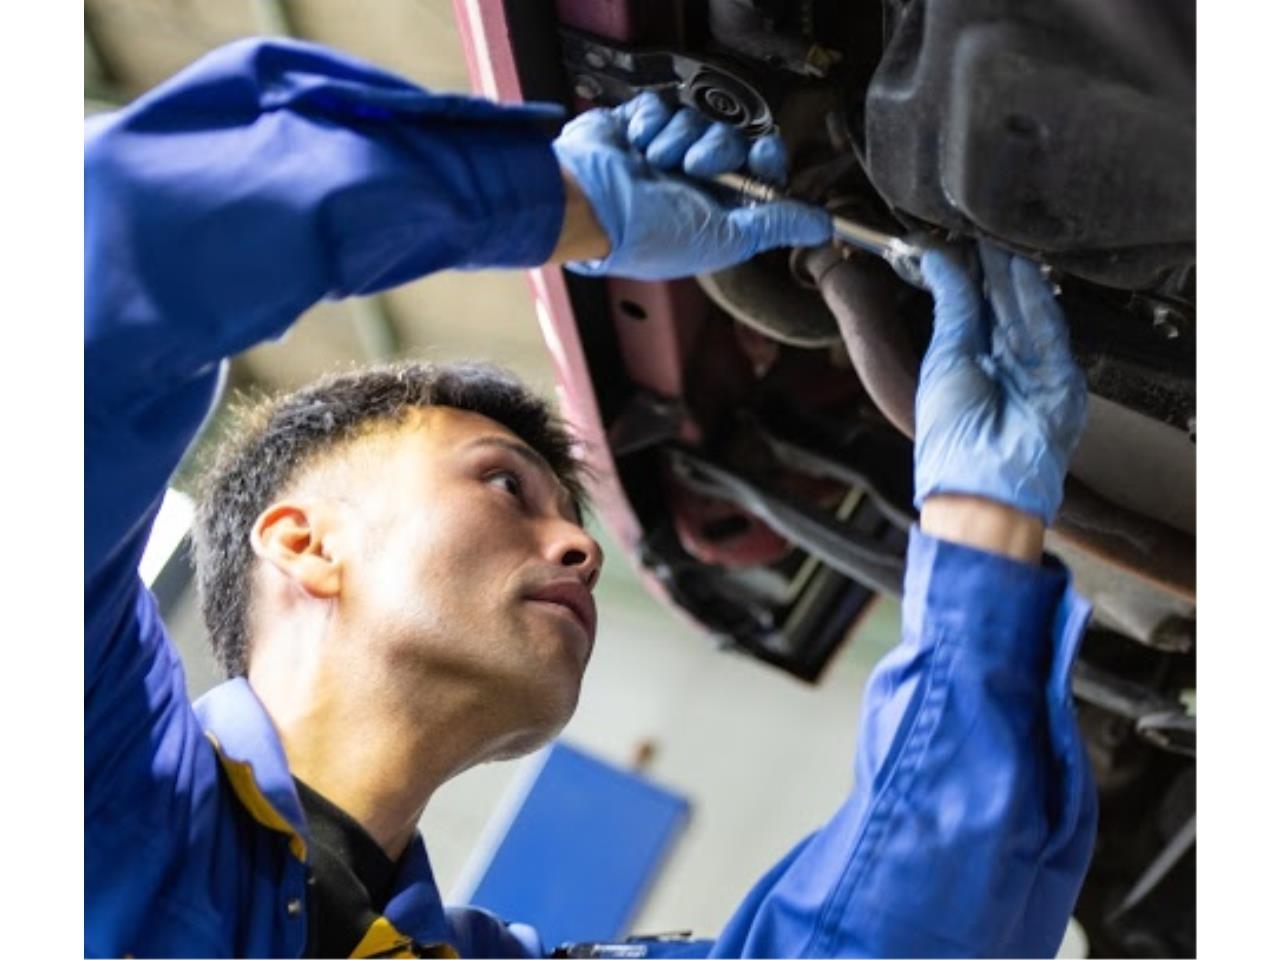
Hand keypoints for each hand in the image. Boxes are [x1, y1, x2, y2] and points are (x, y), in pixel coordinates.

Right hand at [550, 91, 831, 279]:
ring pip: (698, 120)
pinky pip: (663, 106)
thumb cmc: (647, 235)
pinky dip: (650, 124)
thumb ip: (774, 226)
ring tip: (655, 163)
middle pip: (733, 141)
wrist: (590, 205)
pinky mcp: (638, 127)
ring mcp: (664, 152)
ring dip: (679, 141)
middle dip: (716, 151)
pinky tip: (636, 146)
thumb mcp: (724, 239)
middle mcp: (692, 183)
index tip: (758, 160)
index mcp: (715, 212)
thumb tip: (822, 227)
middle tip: (693, 169)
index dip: (765, 162)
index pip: (760, 172)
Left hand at [915, 241, 1087, 525]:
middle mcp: (1002, 367)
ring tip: (1004, 243)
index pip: (974, 311)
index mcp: (968, 367)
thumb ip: (953, 308)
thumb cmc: (952, 437)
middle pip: (1003, 308)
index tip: (963, 244)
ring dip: (1017, 279)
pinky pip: (1050, 331)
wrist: (984, 481)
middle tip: (986, 233)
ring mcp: (1034, 372)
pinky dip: (1038, 301)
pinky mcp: (1062, 378)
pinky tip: (1025, 272)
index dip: (971, 278)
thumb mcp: (944, 357)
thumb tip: (939, 263)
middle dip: (995, 272)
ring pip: (1028, 314)